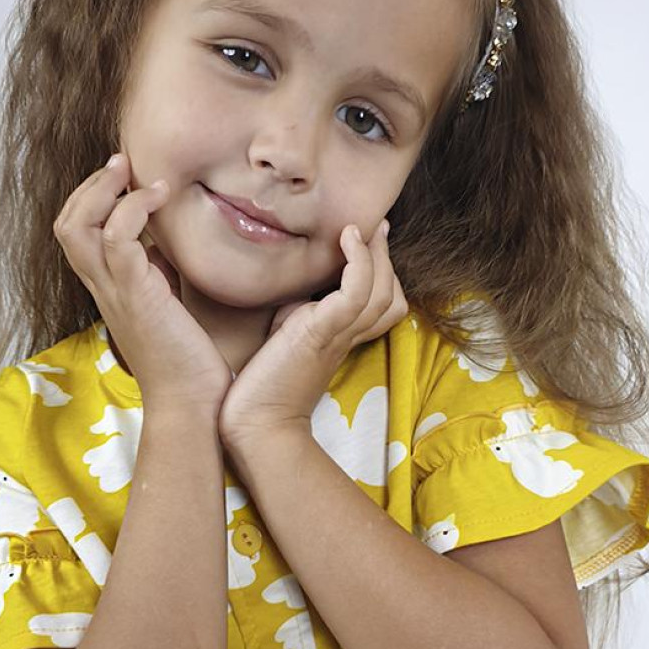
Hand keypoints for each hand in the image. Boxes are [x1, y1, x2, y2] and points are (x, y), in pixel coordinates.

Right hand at [53, 153, 233, 409]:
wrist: (192, 402)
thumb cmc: (186, 360)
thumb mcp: (166, 305)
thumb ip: (156, 276)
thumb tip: (162, 250)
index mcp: (107, 289)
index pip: (76, 233)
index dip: (91, 199)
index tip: (124, 178)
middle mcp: (102, 288)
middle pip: (66, 224)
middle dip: (90, 186)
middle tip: (122, 163)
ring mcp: (114, 291)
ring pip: (78, 226)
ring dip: (104, 189)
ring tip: (134, 171)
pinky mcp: (136, 295)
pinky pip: (118, 238)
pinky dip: (133, 208)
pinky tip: (161, 198)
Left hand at [217, 219, 406, 448]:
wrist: (258, 423)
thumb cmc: (263, 383)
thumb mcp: (285, 334)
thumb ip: (297, 310)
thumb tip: (297, 286)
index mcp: (341, 338)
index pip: (381, 304)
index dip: (382, 272)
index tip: (369, 239)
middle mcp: (347, 336)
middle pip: (390, 294)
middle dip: (385, 256)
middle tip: (376, 226)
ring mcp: (338, 334)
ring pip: (380, 290)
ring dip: (375, 253)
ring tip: (362, 227)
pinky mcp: (322, 332)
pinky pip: (357, 291)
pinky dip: (359, 260)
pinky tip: (347, 236)